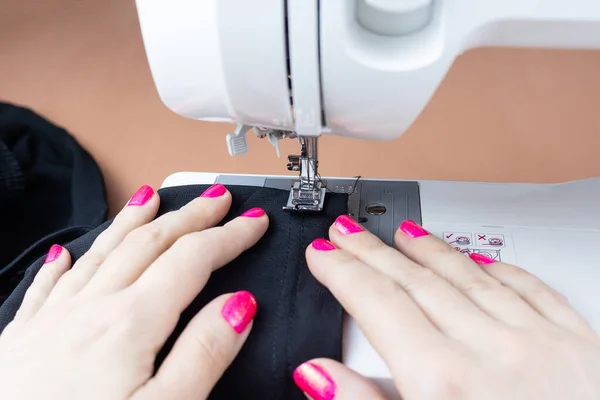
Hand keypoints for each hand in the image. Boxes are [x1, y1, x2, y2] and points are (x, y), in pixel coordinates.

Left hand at [0, 184, 268, 399]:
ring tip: (151, 197)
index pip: (192, 259)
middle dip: (189, 215)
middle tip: (215, 199)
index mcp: (130, 323)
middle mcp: (90, 308)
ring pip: (101, 251)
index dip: (229, 236)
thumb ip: (204, 354)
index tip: (253, 221)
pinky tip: (65, 253)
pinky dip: (65, 263)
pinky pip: (48, 285)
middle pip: (149, 243)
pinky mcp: (23, 340)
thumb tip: (239, 305)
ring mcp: (52, 320)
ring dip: (132, 221)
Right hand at [298, 216, 599, 399]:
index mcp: (445, 384)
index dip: (343, 273)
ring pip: (470, 275)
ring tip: (403, 233)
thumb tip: (319, 375)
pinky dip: (500, 269)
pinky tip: (484, 260)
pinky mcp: (584, 350)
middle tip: (348, 233)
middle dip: (372, 252)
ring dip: (430, 250)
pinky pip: (532, 290)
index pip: (378, 304)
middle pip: (416, 281)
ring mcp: (542, 345)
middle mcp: (493, 352)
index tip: (324, 255)